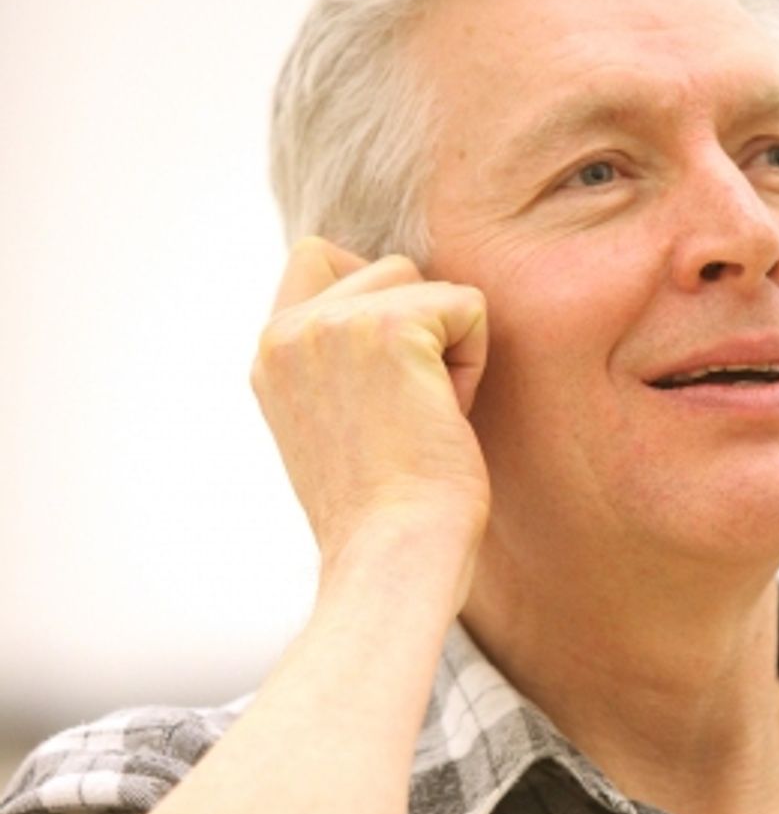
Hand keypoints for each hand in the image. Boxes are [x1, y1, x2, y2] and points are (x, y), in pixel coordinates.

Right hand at [251, 237, 489, 597]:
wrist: (394, 556)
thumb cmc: (384, 514)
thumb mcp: (333, 421)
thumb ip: (337, 358)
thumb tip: (390, 304)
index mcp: (269, 354)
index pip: (318, 257)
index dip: (376, 304)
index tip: (383, 389)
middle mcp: (287, 330)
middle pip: (388, 269)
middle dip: (419, 334)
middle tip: (405, 418)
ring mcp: (332, 324)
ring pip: (427, 285)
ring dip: (446, 350)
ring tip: (421, 420)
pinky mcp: (389, 328)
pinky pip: (469, 308)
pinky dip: (474, 366)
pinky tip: (442, 420)